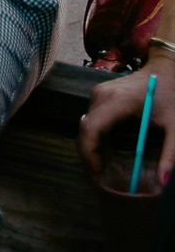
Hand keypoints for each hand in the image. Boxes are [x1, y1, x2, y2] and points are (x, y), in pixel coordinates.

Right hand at [80, 63, 172, 190]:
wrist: (167, 69)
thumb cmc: (172, 94)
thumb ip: (170, 153)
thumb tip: (163, 182)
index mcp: (117, 101)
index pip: (91, 128)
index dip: (90, 154)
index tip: (98, 175)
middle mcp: (102, 95)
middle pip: (85, 130)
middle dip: (89, 156)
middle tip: (101, 179)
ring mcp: (98, 94)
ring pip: (86, 126)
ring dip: (92, 148)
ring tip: (104, 168)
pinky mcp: (100, 96)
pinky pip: (91, 121)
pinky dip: (96, 139)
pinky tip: (108, 152)